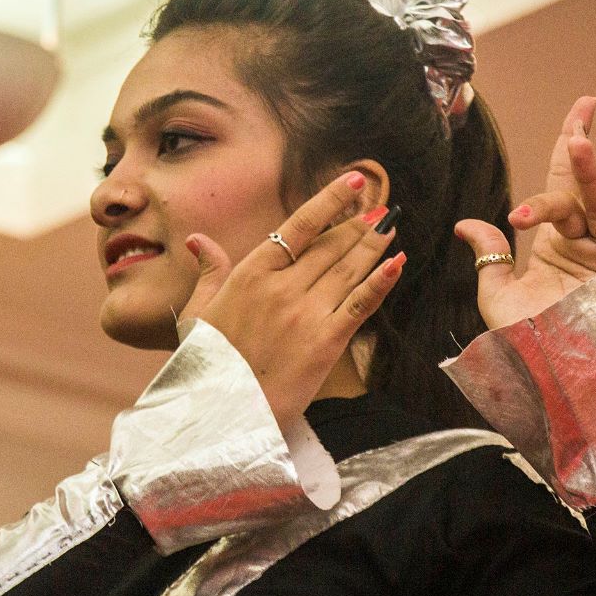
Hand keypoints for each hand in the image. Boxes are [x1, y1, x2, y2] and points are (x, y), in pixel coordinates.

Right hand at [181, 171, 405, 426]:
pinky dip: (381, 282)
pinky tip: (398, 263)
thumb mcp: (197, 313)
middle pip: (331, 245)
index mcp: (251, 274)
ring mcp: (306, 313)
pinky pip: (360, 305)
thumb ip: (208, 272)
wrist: (220, 413)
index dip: (330, 200)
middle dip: (359, 224)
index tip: (353, 182)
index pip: (299, 226)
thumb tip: (199, 240)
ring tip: (392, 226)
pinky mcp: (326, 342)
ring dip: (375, 245)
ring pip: (349, 269)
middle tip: (382, 208)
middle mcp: (282, 287)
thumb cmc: (205, 365)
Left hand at [454, 96, 595, 329]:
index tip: (518, 205)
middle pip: (576, 189)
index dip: (553, 160)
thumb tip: (469, 222)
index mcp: (557, 244)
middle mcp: (587, 244)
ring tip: (577, 140)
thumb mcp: (499, 299)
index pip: (555, 190)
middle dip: (569, 156)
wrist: (559, 387)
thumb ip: (490, 257)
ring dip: (590, 174)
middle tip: (569, 129)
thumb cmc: (528, 348)